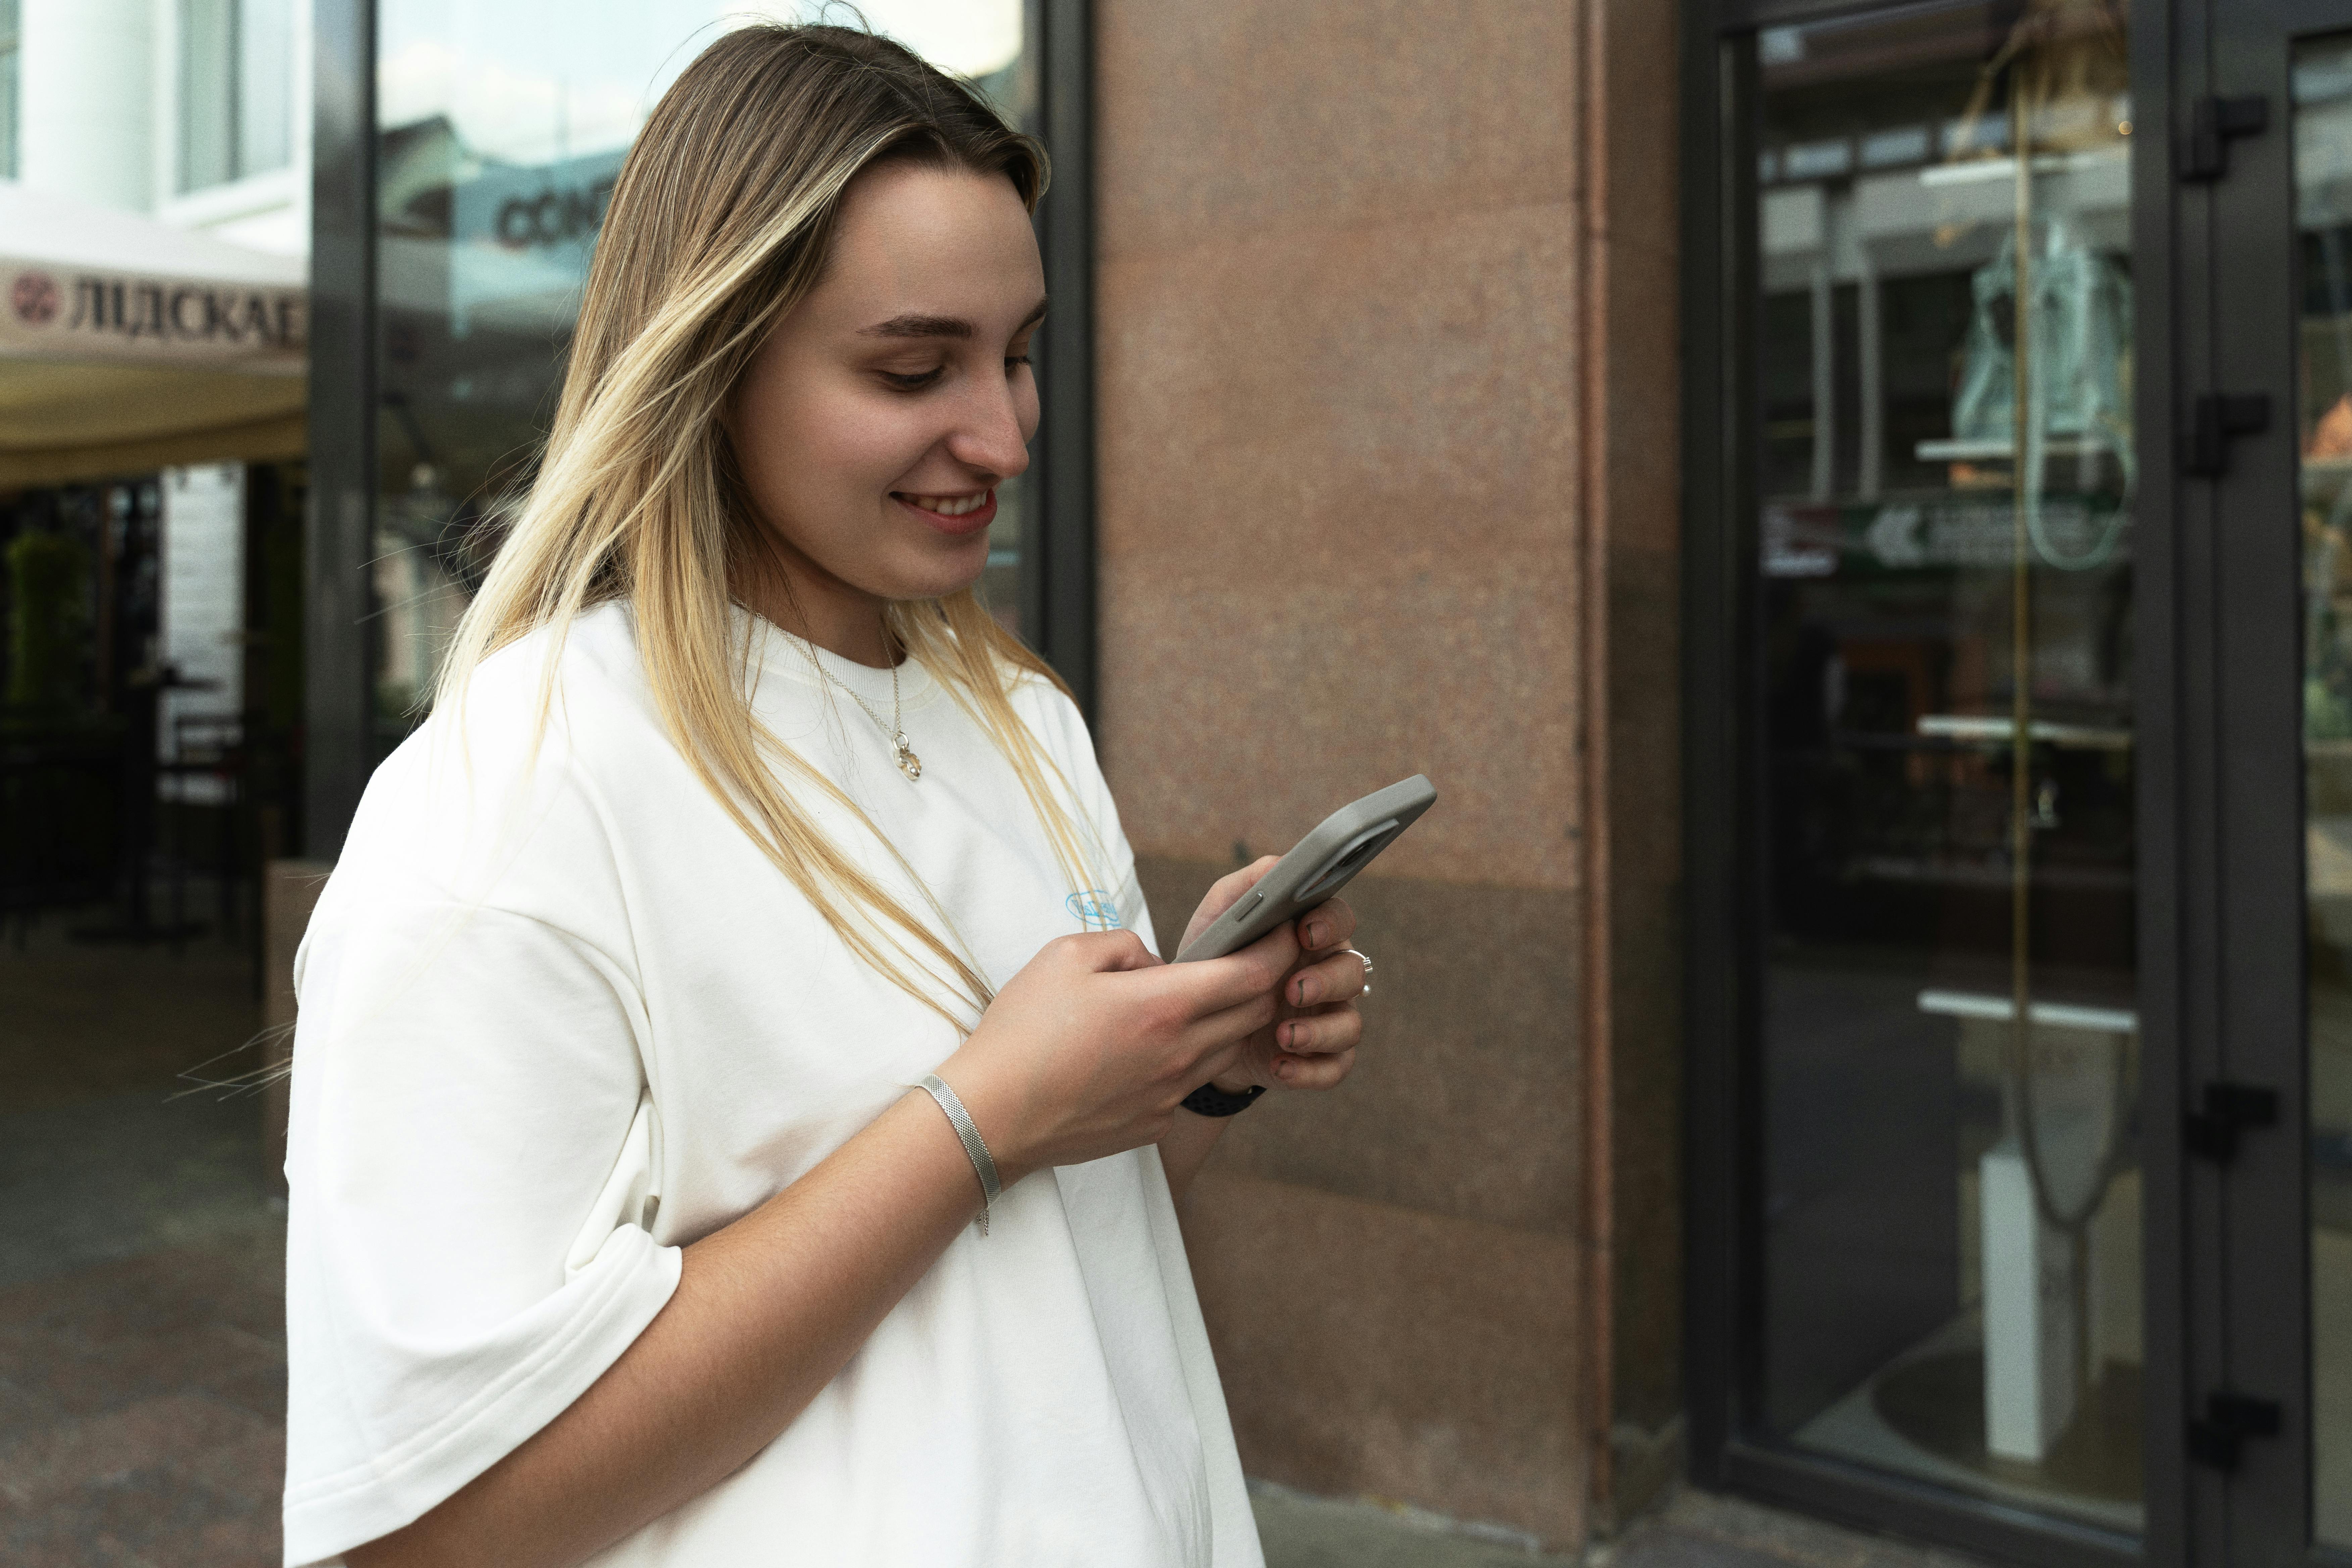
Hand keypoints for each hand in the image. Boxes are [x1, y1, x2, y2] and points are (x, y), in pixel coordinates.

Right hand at [940, 921, 1296, 1180]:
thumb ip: (1125, 946)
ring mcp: (1170, 1094)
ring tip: (1194, 1002)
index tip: (1284, 930)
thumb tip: (1156, 962)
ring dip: (1227, 1022)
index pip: (1255, 975)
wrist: (991, 1117)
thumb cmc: (1021, 1032)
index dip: (1280, 948)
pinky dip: (1185, 1060)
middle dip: (1265, 982)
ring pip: (1225, 1050)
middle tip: (1252, 958)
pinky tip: (1147, 1051)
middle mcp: (1180, 1054)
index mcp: (1164, 1006)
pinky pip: (1188, 1084)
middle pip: (1255, 1014)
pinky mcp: (1154, 1123)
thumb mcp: (1065, 956)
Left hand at [1178, 858, 1366, 1097]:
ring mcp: (1327, 1018)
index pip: (1339, 919)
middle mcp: (1327, 974)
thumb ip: (1247, 886)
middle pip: (1354, 971)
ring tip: (1282, 1036)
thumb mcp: (1218, 918)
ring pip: (1351, 1023)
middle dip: (1327, 980)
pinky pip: (1335, 1068)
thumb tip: (1281, 865)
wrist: (1195, 1024)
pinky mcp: (1319, 1059)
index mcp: (1310, 936)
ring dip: (1321, 1031)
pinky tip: (1281, 1065)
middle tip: (1292, 989)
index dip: (1330, 924)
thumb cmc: (1214, 960)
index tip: (1305, 932)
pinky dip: (1311, 1070)